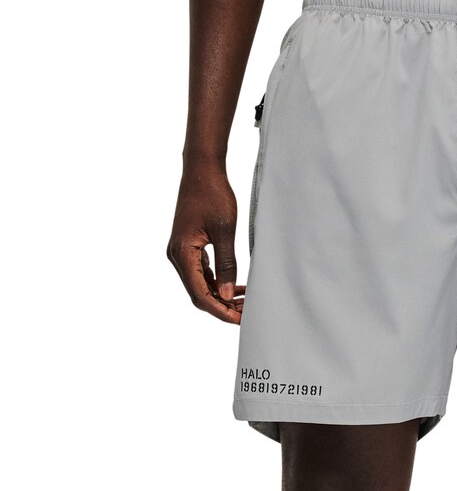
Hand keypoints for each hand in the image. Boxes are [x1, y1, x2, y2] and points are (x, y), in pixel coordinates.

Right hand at [167, 167, 243, 323]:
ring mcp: (181, 252)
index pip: (200, 295)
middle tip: (247, 313)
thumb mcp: (224, 232)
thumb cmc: (213, 195)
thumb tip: (227, 295)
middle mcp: (177, 256)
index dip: (221, 311)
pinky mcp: (188, 247)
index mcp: (182, 253)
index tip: (240, 319)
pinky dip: (218, 283)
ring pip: (200, 285)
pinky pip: (201, 273)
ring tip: (245, 302)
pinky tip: (236, 287)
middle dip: (223, 307)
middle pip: (198, 294)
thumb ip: (226, 265)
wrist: (202, 170)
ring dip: (221, 296)